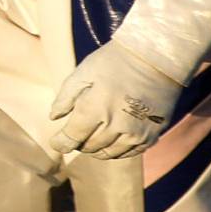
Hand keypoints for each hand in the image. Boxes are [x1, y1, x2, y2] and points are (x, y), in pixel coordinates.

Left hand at [47, 40, 181, 159]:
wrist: (157, 58)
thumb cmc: (115, 61)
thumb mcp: (84, 71)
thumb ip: (66, 96)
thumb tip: (53, 117)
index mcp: (95, 107)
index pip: (73, 137)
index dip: (61, 143)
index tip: (56, 143)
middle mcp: (116, 125)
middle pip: (90, 147)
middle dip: (78, 143)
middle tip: (76, 134)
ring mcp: (136, 133)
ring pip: (109, 153)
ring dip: (97, 149)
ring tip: (92, 138)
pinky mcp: (152, 136)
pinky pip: (130, 153)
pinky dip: (117, 150)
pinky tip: (112, 139)